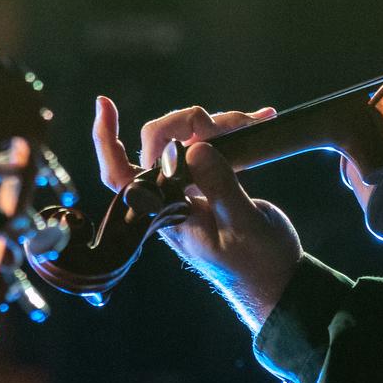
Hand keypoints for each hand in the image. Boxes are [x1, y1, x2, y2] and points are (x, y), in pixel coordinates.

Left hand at [91, 96, 302, 330]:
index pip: (121, 175)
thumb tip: (195, 149)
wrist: (277, 278)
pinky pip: (212, 146)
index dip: (107, 140)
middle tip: (223, 125)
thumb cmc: (256, 264)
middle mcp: (170, 198)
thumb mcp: (242, 227)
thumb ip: (219, 188)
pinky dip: (234, 131)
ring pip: (187, 138)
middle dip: (187, 122)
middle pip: (158, 142)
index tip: (105, 104)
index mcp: (166, 213)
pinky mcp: (211, 182)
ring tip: (255, 121)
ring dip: (220, 124)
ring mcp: (189, 188)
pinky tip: (259, 120)